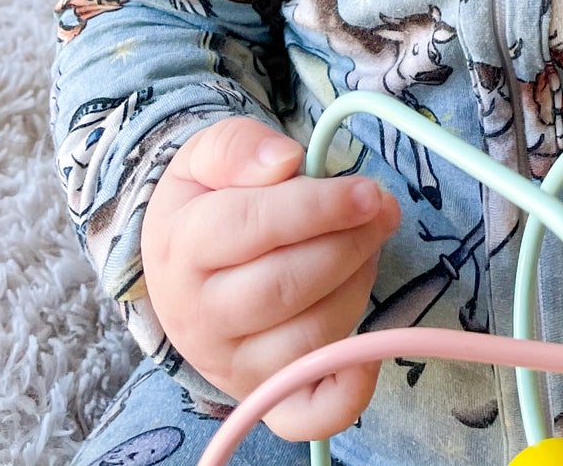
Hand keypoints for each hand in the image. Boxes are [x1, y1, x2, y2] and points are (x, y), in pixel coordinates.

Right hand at [141, 115, 400, 440]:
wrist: (181, 265)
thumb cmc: (206, 202)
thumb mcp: (205, 156)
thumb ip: (237, 146)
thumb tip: (283, 161)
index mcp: (182, 248)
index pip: (253, 228)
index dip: (319, 208)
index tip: (366, 190)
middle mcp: (200, 317)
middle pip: (285, 287)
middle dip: (348, 245)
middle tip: (381, 210)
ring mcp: (231, 364)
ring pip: (307, 338)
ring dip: (356, 286)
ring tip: (368, 245)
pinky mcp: (263, 395)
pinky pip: (306, 415)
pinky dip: (346, 392)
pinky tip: (370, 351)